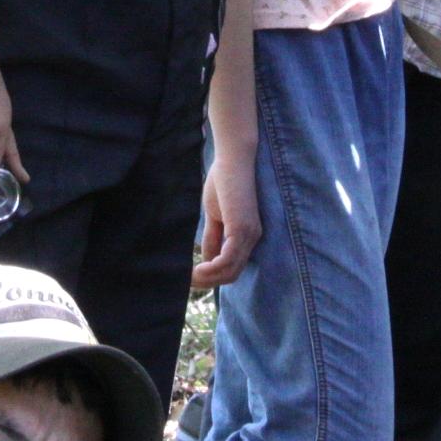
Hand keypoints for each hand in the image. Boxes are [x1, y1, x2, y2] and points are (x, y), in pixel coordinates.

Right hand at [194, 146, 259, 290]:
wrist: (234, 158)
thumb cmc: (224, 181)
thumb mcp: (215, 215)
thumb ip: (213, 237)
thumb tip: (206, 259)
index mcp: (247, 236)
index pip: (233, 268)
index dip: (212, 277)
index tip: (191, 277)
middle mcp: (252, 238)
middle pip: (232, 274)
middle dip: (209, 282)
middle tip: (187, 281)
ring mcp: (249, 234)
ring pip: (231, 271)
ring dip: (208, 278)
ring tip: (189, 277)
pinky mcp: (241, 228)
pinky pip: (228, 259)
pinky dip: (212, 268)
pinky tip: (197, 267)